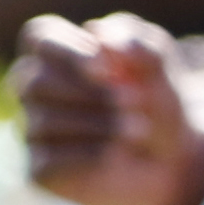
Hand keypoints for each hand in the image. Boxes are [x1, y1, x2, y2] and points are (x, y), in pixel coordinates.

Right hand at [16, 14, 203, 204]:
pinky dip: (90, 153)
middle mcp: (36, 90)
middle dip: (90, 93)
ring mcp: (34, 130)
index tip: (105, 68)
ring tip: (139, 128)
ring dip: (99, 123)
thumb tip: (100, 35)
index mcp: (59, 52)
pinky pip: (50, 160)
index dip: (67, 52)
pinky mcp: (39, 169)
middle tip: (135, 100)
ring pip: (44, 122)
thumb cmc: (154, 100)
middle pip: (36, 82)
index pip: (38, 37)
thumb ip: (136, 43)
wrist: (169, 156)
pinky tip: (119, 152)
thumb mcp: (160, 65)